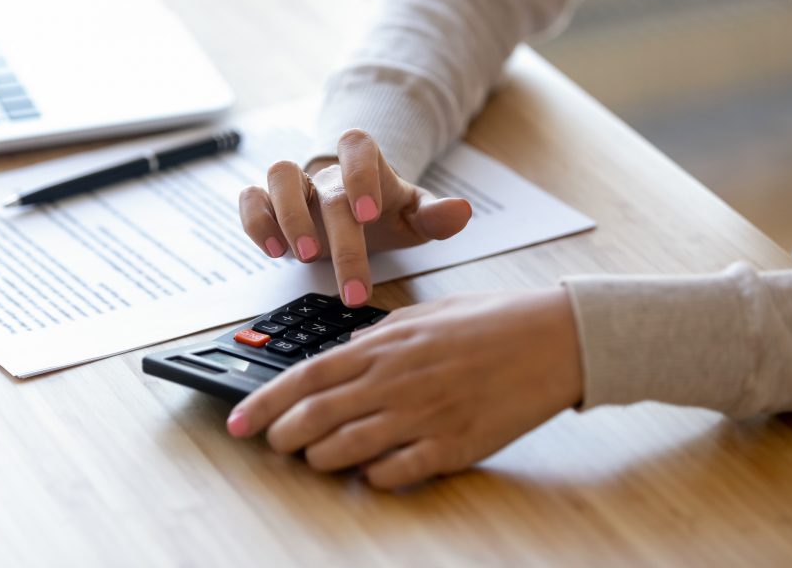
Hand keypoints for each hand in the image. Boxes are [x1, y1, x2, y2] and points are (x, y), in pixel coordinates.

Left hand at [225, 289, 582, 489]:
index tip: (238, 422)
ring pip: (345, 452)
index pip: (305, 378)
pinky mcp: (453, 448)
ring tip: (319, 456)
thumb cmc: (490, 321)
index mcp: (384, 346)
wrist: (554, 339)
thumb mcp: (423, 315)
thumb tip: (341, 354)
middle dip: (283, 436)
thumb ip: (376, 335)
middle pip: (315, 419)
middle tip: (275, 444)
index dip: (263, 404)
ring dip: (321, 459)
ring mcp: (423, 417)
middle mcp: (395, 381)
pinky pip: (393, 474)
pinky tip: (372, 468)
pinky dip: (372, 476)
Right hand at [238, 129, 472, 306]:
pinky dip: (256, 222)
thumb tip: (462, 212)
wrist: (354, 209)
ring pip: (278, 176)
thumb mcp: (414, 216)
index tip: (370, 213)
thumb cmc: (385, 212)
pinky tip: (273, 251)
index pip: (358, 147)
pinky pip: (251, 199)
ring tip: (305, 258)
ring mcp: (296, 185)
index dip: (361, 174)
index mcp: (365, 163)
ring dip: (289, 217)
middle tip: (352, 287)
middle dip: (339, 240)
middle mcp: (327, 172)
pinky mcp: (269, 203)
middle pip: (328, 190)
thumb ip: (435, 215)